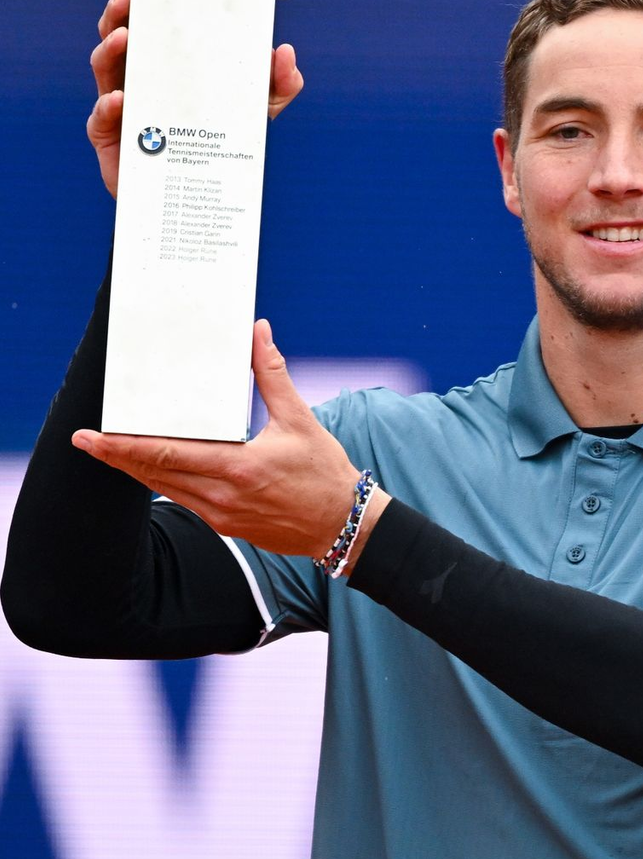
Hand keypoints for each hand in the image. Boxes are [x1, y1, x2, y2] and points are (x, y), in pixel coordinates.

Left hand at [71, 320, 380, 560]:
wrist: (341, 523)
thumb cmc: (324, 472)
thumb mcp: (300, 420)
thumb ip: (273, 375)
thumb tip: (258, 333)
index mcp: (238, 466)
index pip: (166, 455)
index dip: (124, 447)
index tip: (93, 437)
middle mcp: (222, 495)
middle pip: (154, 474)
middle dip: (117, 456)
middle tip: (85, 441)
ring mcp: (220, 515)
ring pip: (164, 490)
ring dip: (136, 470)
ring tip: (112, 451)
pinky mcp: (225, 525)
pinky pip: (184, 500)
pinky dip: (164, 482)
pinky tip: (155, 469)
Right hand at [86, 0, 305, 198]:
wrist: (205, 196)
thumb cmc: (224, 144)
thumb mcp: (260, 111)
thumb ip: (278, 84)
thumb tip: (285, 52)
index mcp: (166, 64)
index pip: (146, 22)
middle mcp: (139, 79)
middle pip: (117, 37)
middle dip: (118, 14)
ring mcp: (124, 109)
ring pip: (105, 71)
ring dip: (109, 50)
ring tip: (124, 37)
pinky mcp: (115, 142)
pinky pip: (103, 121)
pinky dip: (110, 108)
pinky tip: (122, 100)